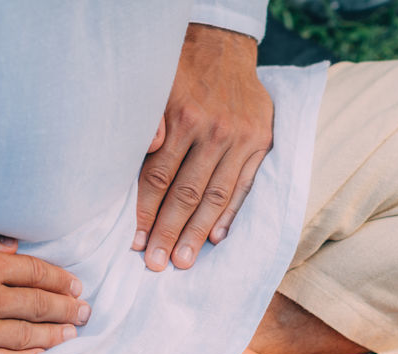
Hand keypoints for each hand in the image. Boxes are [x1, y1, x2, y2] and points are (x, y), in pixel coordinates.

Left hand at [134, 23, 273, 271]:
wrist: (224, 46)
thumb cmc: (182, 70)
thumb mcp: (158, 84)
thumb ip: (149, 120)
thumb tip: (148, 148)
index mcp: (185, 118)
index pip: (160, 176)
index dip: (146, 211)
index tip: (135, 241)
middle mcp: (216, 131)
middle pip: (188, 193)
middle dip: (170, 231)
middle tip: (157, 263)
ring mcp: (242, 140)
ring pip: (216, 195)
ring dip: (198, 232)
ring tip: (183, 260)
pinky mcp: (261, 143)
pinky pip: (244, 186)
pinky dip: (230, 214)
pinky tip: (217, 239)